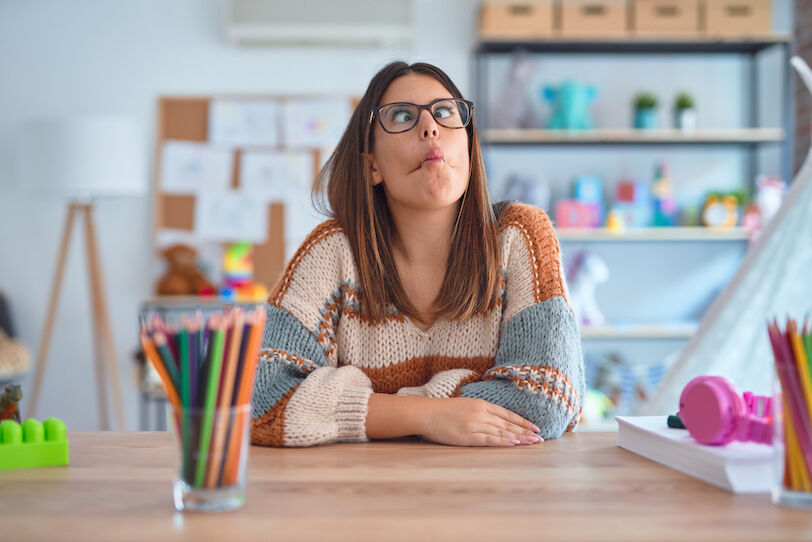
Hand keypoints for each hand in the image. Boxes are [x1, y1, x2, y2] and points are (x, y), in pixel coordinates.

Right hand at [419, 397, 542, 446]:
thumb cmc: (443, 410)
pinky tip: (514, 444)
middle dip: (525, 431)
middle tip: (540, 438)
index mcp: (481, 404)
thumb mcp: (465, 405)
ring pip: (502, 432)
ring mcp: (475, 424)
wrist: (426, 413)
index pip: (507, 414)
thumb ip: (481, 411)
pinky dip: (503, 442)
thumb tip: (495, 420)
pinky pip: (489, 439)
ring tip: (532, 442)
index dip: (522, 421)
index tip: (535, 427)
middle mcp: (481, 413)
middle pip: (508, 424)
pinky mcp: (468, 436)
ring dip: (519, 437)